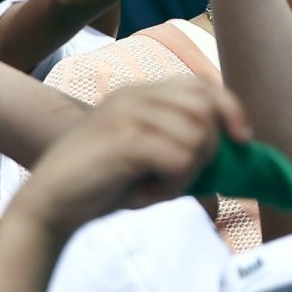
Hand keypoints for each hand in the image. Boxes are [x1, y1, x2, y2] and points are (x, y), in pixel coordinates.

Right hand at [15, 80, 248, 235]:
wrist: (49, 206)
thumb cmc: (102, 184)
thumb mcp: (148, 156)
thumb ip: (182, 142)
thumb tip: (234, 146)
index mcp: (140, 92)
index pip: (203, 85)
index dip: (230, 110)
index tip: (242, 139)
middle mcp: (134, 95)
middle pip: (207, 108)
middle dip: (207, 149)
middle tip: (177, 177)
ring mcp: (127, 113)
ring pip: (198, 135)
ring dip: (187, 172)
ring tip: (156, 187)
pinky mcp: (123, 139)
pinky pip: (180, 158)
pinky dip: (172, 185)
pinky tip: (146, 195)